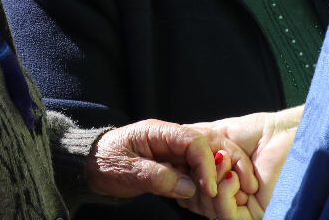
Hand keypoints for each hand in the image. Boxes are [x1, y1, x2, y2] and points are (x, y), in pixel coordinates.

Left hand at [86, 118, 255, 202]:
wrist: (90, 165)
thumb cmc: (104, 162)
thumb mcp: (126, 171)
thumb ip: (157, 177)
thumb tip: (189, 187)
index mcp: (159, 131)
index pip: (193, 140)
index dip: (206, 163)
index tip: (211, 187)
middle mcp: (170, 136)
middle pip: (208, 143)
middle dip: (224, 163)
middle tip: (238, 186)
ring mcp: (173, 150)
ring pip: (207, 157)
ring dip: (221, 173)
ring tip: (233, 192)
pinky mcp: (174, 164)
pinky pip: (196, 171)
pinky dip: (208, 182)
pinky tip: (214, 196)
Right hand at [179, 105, 302, 219]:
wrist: (291, 134)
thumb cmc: (264, 132)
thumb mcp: (221, 133)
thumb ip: (196, 142)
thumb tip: (173, 145)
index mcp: (222, 179)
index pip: (192, 187)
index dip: (184, 173)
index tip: (183, 156)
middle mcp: (231, 196)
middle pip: (196, 200)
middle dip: (197, 177)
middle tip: (212, 157)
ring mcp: (243, 208)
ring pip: (209, 209)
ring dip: (211, 183)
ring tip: (225, 162)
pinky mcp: (255, 216)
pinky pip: (227, 216)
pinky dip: (223, 196)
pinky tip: (232, 178)